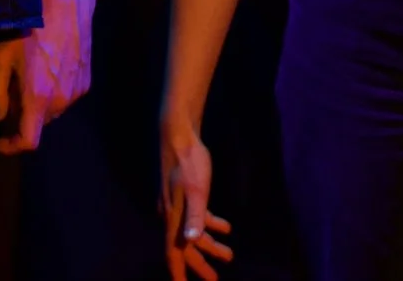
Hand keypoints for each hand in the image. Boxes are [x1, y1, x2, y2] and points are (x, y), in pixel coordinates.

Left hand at [0, 0, 93, 152]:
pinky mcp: (86, 82)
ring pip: (52, 111)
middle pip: (38, 124)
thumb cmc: (26, 29)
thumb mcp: (1, 58)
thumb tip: (0, 116)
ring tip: (29, 76)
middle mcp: (61, 101)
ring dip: (38, 105)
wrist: (64, 5)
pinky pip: (65, 98)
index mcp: (38, 98)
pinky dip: (52, 93)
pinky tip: (46, 69)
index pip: (28, 142)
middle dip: (22, 118)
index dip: (11, 147)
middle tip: (10, 96)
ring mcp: (77, 92)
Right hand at [159, 123, 235, 279]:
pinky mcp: (186, 194)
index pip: (174, 254)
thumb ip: (196, 216)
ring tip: (229, 255)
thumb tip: (192, 240)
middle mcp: (172, 215)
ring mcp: (178, 205)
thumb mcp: (196, 190)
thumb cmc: (188, 163)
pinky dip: (211, 225)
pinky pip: (198, 217)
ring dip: (210, 246)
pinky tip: (226, 227)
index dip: (178, 274)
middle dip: (200, 265)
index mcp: (173, 218)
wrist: (180, 136)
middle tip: (215, 280)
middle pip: (185, 248)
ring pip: (193, 233)